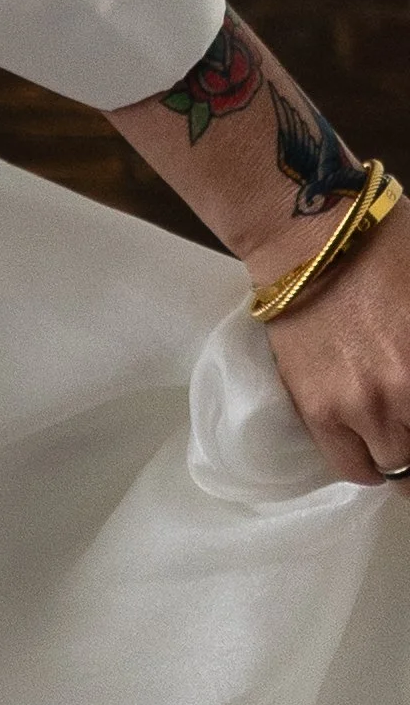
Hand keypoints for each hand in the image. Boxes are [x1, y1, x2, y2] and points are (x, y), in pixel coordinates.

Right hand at [261, 202, 409, 485]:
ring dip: (405, 458)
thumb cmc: (388, 248)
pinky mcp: (317, 409)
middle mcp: (405, 395)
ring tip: (401, 438)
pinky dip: (369, 466)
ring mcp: (361, 407)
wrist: (306, 234)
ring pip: (397, 469)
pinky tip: (373, 447)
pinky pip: (352, 467)